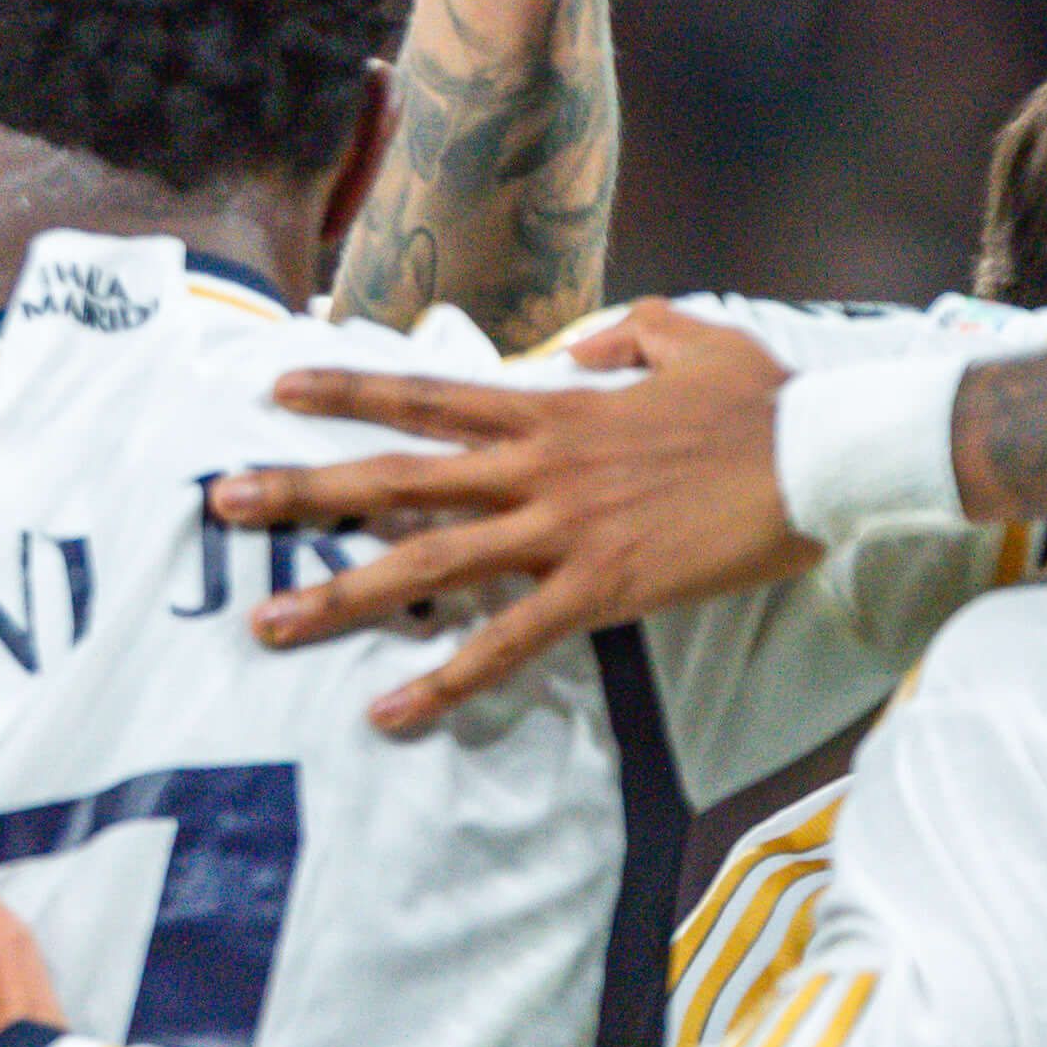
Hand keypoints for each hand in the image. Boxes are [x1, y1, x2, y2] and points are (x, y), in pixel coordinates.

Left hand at [208, 299, 814, 731]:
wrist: (825, 452)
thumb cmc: (765, 400)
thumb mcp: (688, 336)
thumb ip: (627, 334)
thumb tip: (589, 346)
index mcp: (552, 407)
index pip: (426, 394)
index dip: (347, 388)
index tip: (273, 388)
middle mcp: (537, 464)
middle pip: (395, 476)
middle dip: (303, 490)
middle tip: (222, 504)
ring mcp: (563, 527)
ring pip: (429, 563)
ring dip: (340, 596)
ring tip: (266, 624)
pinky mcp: (602, 586)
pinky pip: (508, 642)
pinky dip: (446, 679)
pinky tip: (390, 712)